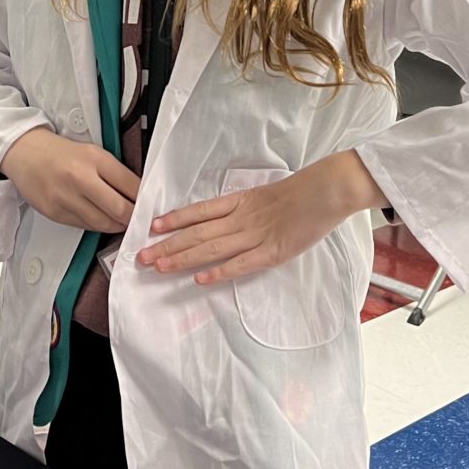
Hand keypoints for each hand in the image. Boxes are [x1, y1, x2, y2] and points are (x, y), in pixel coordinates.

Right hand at [2, 127, 138, 233]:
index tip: (150, 205)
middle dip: (133, 218)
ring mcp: (65, 197)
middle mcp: (80, 178)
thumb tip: (137, 193)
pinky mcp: (54, 212)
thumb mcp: (92, 152)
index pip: (130, 184)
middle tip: (140, 221)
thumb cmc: (61, 152)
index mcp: (94, 158)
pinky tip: (102, 221)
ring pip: (102, 223)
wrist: (24, 152)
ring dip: (116, 226)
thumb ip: (114, 172)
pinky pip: (83, 226)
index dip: (144, 199)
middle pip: (118, 209)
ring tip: (123, 223)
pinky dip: (96, 226)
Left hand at [136, 152, 384, 284]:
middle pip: (197, 233)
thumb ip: (243, 207)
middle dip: (167, 245)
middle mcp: (241, 217)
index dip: (174, 220)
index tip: (150, 227)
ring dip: (182, 258)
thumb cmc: (300, 191)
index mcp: (240, 200)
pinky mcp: (272, 252)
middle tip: (140, 257)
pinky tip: (199, 279)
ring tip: (158, 267)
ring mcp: (255, 235)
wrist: (327, 190)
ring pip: (211, 248)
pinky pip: (241, 264)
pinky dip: (219, 271)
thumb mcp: (265, 194)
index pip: (198, 210)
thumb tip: (221, 218)